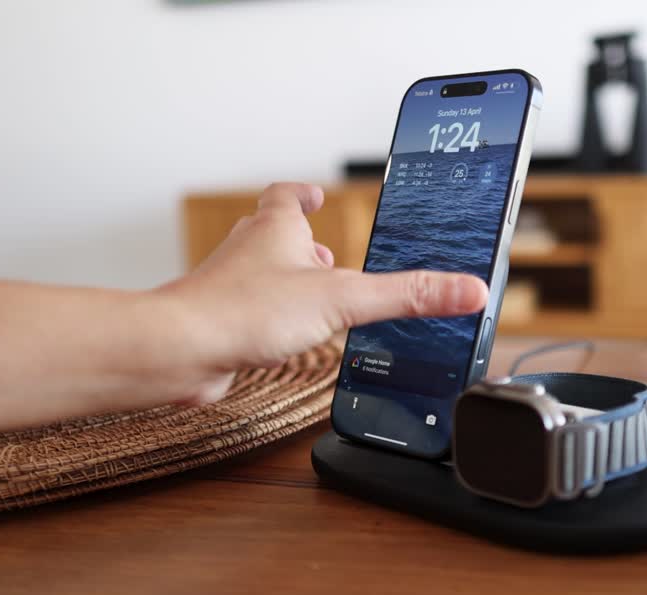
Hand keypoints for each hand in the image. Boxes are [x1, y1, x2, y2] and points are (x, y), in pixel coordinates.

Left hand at [158, 182, 488, 403]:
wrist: (181, 349)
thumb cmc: (246, 311)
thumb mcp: (344, 299)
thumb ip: (406, 296)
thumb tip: (466, 289)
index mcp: (277, 229)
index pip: (288, 195)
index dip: (304, 193)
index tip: (315, 193)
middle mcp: (249, 252)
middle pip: (274, 236)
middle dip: (303, 246)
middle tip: (327, 256)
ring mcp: (230, 287)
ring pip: (260, 276)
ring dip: (286, 286)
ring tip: (314, 303)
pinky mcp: (220, 324)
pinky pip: (248, 314)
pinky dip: (268, 321)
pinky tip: (283, 342)